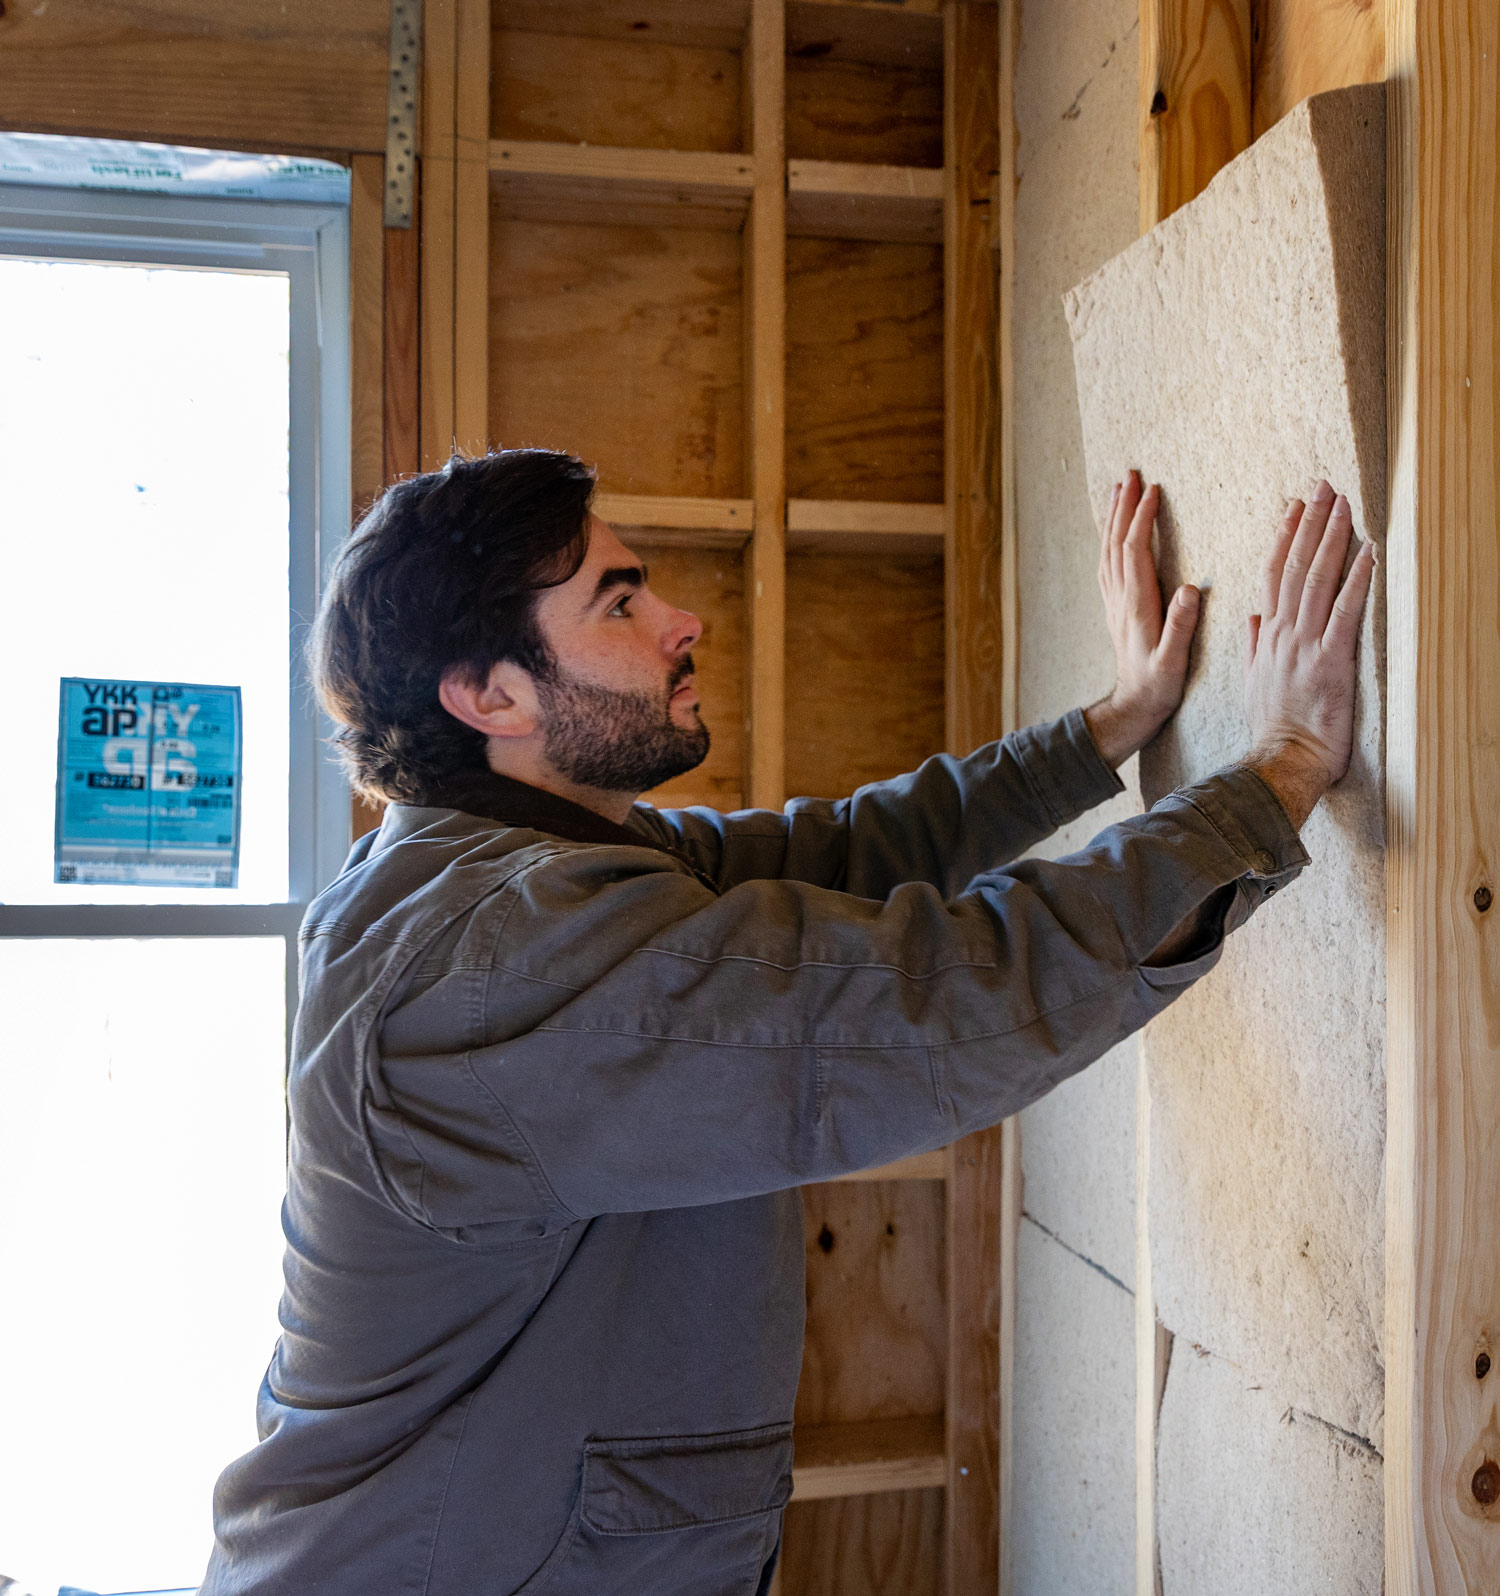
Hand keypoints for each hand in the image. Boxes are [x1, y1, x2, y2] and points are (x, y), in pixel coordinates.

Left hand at [1084, 470, 1201, 768]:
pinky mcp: (1117, 608)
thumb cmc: (1157, 686)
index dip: (1142, 519)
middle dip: (1122, 506)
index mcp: (1137, 604)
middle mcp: (1121, 598)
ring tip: (1120, 489)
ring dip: (1114, 518)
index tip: (1152, 491)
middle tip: (1129, 473)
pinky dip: (1112, 539)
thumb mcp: (1173, 661)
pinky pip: (1109, 564)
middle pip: (1116, 542)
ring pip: (1109, 550)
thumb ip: (1181, 626)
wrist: (1132, 707)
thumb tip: (1189, 589)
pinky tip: (1115, 529)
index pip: (1135, 550)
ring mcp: (1115, 602)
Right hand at [1239, 481, 1374, 828]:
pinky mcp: (1330, 661)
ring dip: (1332, 540)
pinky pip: (1345, 613)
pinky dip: (1357, 581)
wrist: (1283, 757)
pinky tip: (1368, 553)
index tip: (1293, 507)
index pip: (1273, 575)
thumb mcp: (1253, 681)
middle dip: (1310, 524)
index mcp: (1266, 637)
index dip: (1284, 537)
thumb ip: (1252, 646)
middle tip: (1323, 488)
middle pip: (1295, 567)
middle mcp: (1282, 633)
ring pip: (1317, 581)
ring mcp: (1305, 645)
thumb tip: (1252, 618)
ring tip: (1343, 506)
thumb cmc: (1274, 726)